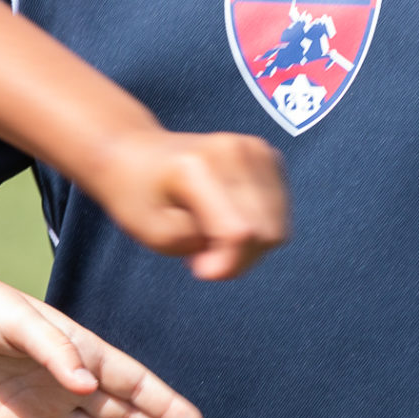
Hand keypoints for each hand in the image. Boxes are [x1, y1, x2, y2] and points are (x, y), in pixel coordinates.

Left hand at [78, 129, 288, 280]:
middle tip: (202, 254)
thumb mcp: (153, 234)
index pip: (240, 232)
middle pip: (267, 232)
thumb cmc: (139, 194)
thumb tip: (236, 254)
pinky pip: (279, 212)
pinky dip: (258, 226)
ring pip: (277, 226)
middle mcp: (233, 151)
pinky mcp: (267, 154)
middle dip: (238, 258)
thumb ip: (198, 249)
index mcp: (197, 167)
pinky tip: (229, 219)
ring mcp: (255, 149)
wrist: (141, 153)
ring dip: (250, 245)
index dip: (228, 264)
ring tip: (213, 235)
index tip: (198, 268)